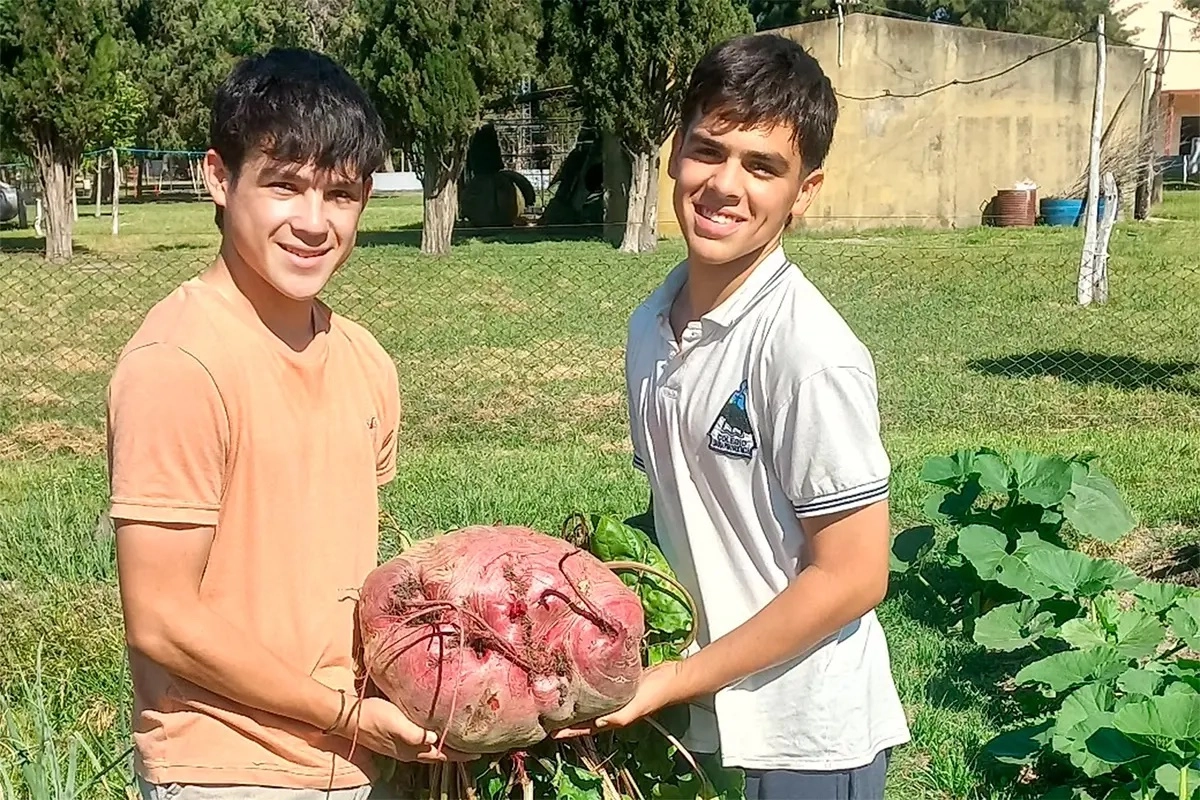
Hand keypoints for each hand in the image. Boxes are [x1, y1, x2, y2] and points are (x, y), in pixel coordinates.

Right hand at [337, 697, 475, 762]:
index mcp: (411, 750)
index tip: (478, 752)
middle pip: (437, 755)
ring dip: (442, 747)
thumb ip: (413, 733)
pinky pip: (418, 744)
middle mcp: (408, 752)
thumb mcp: (394, 722)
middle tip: (473, 746)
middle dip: (455, 752)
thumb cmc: (372, 717)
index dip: (460, 754)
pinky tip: (431, 731)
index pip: (442, 754)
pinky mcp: (394, 739)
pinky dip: (430, 740)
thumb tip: (434, 739)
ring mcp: (400, 747)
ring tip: (457, 739)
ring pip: (428, 751)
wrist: (347, 718)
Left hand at [552, 661, 685, 738]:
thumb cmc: (655, 694)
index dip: (568, 731)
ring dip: (576, 700)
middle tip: (547, 711)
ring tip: (558, 695)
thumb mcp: (634, 708)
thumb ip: (617, 717)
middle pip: (585, 716)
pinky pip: (598, 688)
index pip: (586, 728)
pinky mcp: (618, 684)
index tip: (549, 731)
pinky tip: (577, 677)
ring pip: (590, 702)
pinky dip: (588, 686)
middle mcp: (611, 710)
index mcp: (614, 720)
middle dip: (568, 716)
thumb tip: (596, 724)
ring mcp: (614, 697)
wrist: (671, 678)